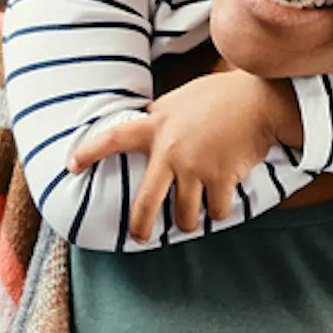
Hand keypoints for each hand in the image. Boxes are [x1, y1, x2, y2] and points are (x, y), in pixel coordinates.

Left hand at [65, 73, 300, 242]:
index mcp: (155, 127)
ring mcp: (196, 168)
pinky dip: (218, 211)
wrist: (261, 100)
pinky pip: (216, 212)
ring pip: (184, 217)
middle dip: (140, 228)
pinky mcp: (222, 179)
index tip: (71, 166)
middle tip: (139, 237)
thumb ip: (158, 115)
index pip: (112, 139)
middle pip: (145, 204)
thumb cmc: (220, 96)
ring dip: (188, 221)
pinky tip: (221, 201)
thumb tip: (142, 118)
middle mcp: (170, 151)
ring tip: (190, 219)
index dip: (88, 153)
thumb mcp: (179, 98)